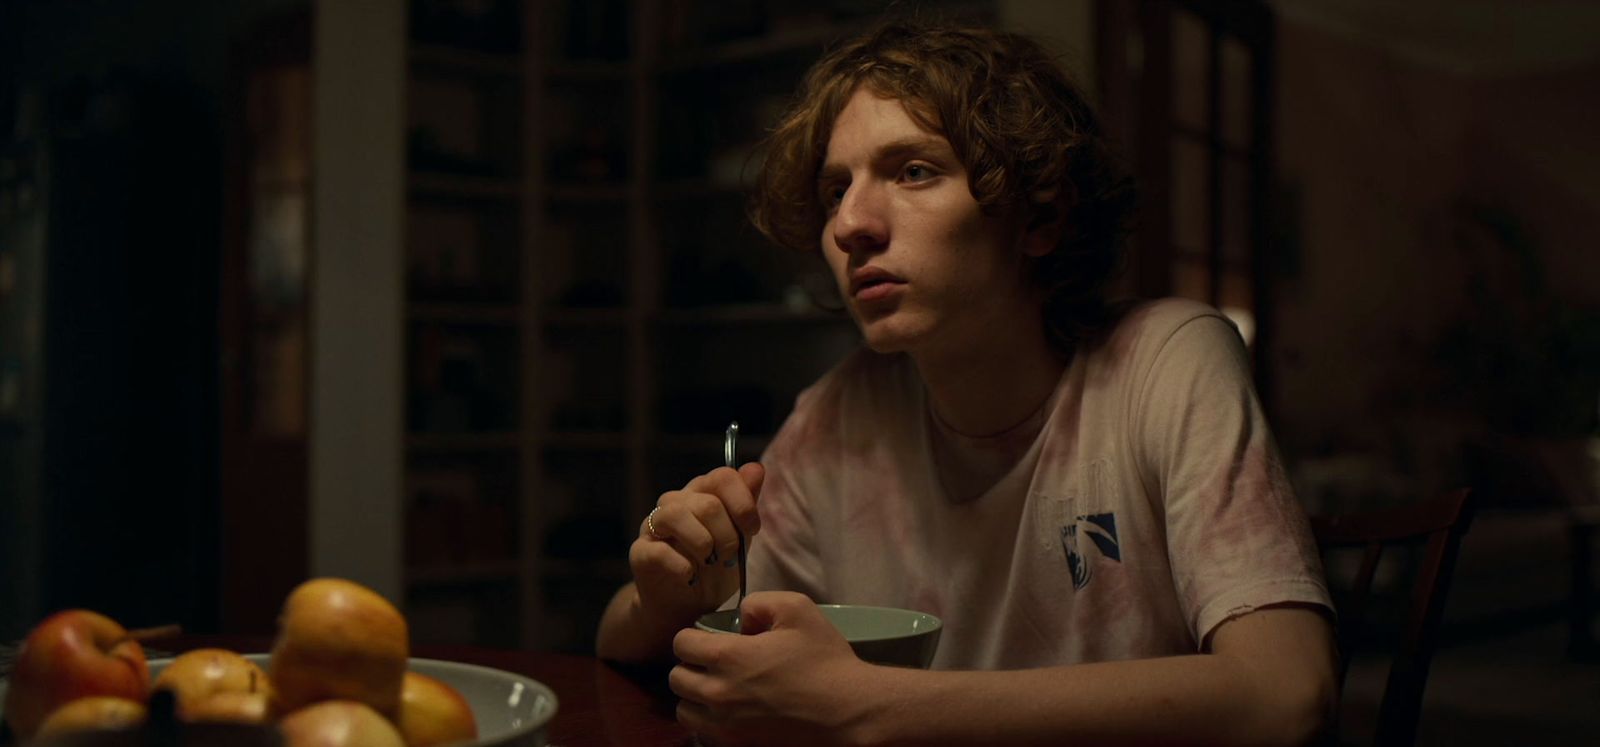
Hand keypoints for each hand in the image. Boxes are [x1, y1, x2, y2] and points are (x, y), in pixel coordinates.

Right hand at [630, 464, 763, 626]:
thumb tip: (756, 468)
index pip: (722, 476)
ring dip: (702, 543)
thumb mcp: (739, 536)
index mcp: (701, 493)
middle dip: (727, 535)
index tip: (752, 529)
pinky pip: (659, 550)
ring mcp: (654, 525)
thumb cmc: (715, 567)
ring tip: (709, 562)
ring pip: (676, 515)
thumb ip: (746, 502)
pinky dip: (681, 566)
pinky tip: (691, 576)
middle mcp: (675, 502)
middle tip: (729, 556)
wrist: (687, 606)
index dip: (743, 503)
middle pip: (707, 503)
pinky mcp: (640, 552)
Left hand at [669, 591, 875, 746]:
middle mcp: (717, 693)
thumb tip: (741, 620)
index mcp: (727, 657)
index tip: (711, 638)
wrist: (848, 712)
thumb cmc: (824, 660)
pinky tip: (732, 711)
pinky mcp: (737, 745)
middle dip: (691, 665)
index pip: (681, 644)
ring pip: (684, 710)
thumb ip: (759, 603)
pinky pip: (704, 733)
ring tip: (719, 688)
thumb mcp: (797, 609)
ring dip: (695, 696)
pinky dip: (709, 720)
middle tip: (714, 662)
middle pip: (677, 678)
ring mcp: (725, 726)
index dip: (694, 636)